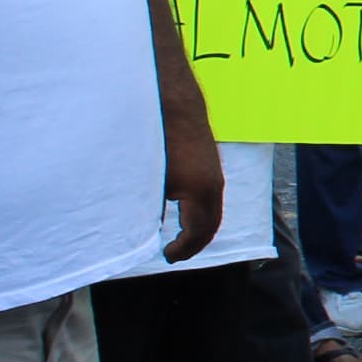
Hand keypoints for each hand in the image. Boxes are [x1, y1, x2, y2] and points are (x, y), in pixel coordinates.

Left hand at [159, 105, 222, 259]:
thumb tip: (146, 228)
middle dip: (195, 244)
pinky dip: (202, 213)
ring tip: (181, 238)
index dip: (183, 249)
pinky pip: (211, 199)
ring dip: (200, 228)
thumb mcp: (150, 181)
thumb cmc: (159, 141)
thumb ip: (150, 207)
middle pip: (211, 226)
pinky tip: (184, 212)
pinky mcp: (211, 166)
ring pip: (213, 212)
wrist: (174, 105)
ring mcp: (215, 175)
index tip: (167, 256)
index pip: (198, 232)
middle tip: (176, 254)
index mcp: (200, 193)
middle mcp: (214, 186)